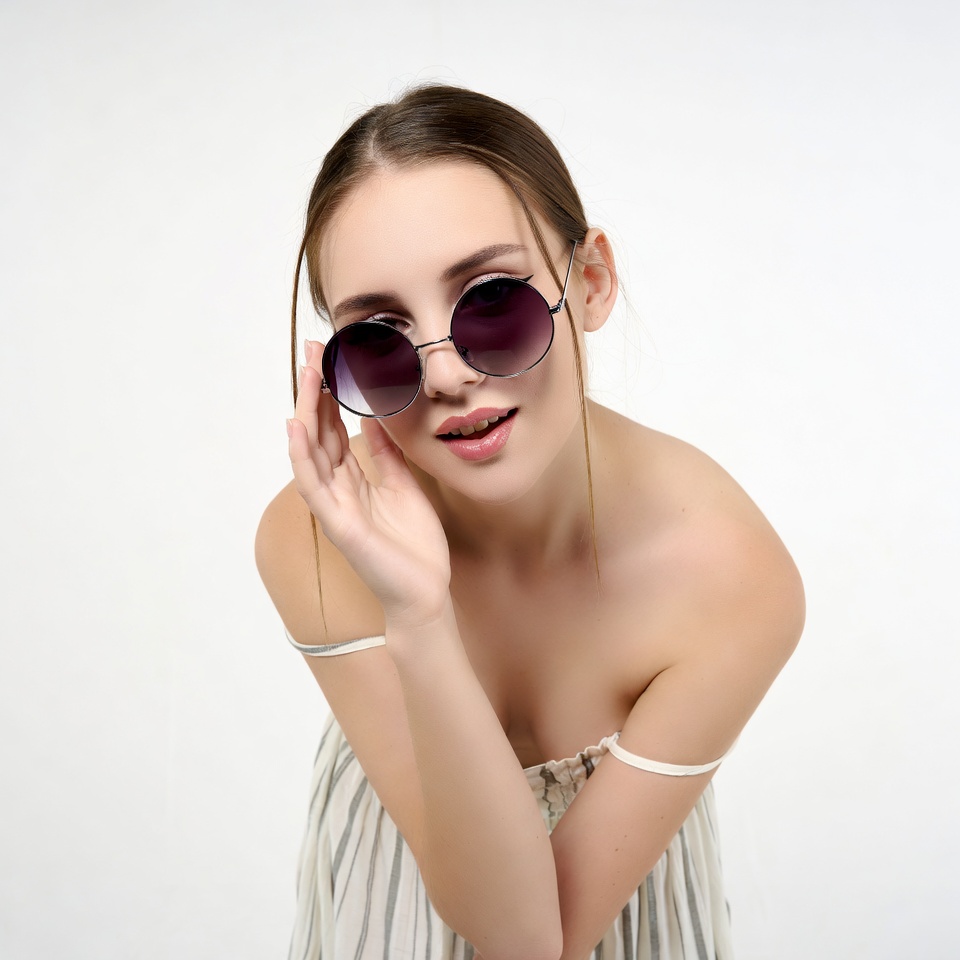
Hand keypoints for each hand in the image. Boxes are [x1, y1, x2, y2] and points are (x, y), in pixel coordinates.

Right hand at [287, 341, 450, 622]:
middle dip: (312, 391)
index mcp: (353, 480)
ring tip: (304, 374)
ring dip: (304, 411)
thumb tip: (375, 415)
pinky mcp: (338, 525)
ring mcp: (333, 507)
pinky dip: (302, 456)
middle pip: (317, 432)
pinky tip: (296, 427)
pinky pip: (314, 486)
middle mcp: (337, 490)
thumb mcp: (404, 485)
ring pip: (310, 452)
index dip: (328, 394)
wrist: (425, 592)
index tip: (327, 358)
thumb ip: (386, 453)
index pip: (333, 428)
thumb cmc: (414, 545)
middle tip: (310, 351)